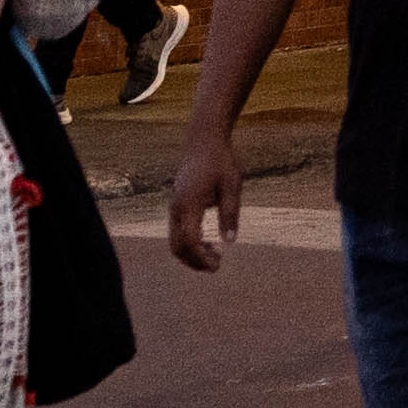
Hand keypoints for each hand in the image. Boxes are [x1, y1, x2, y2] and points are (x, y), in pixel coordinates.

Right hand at [161, 126, 241, 274]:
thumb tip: (230, 241)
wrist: (203, 140)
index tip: (217, 265)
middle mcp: (177, 208)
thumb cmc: (220, 160)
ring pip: (174, 242)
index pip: (189, 241)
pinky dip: (189, 244)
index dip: (201, 258)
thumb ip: (230, 213)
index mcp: (190, 203)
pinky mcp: (176, 206)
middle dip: (194, 262)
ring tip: (215, 256)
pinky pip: (177, 233)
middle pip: (176, 247)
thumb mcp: (232, 185)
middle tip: (216, 266)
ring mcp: (174, 207)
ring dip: (192, 254)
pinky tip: (209, 244)